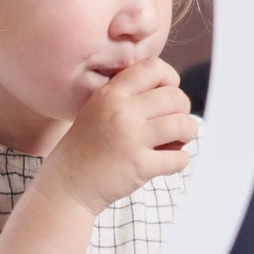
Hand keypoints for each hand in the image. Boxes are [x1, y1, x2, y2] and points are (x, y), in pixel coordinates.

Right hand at [41, 57, 197, 216]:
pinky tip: (167, 162)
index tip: (167, 94)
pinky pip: (180, 157)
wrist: (66, 185)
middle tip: (174, 123)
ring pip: (183, 124)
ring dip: (187, 133)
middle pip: (175, 97)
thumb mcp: (96, 109)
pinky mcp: (139, 166)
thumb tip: (172, 88)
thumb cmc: (86, 147)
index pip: (154, 67)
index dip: (170, 78)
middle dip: (182, 109)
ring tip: (176, 141)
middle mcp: (120, 112)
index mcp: (110, 94)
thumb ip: (127, 95)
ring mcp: (131, 139)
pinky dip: (180, 160)